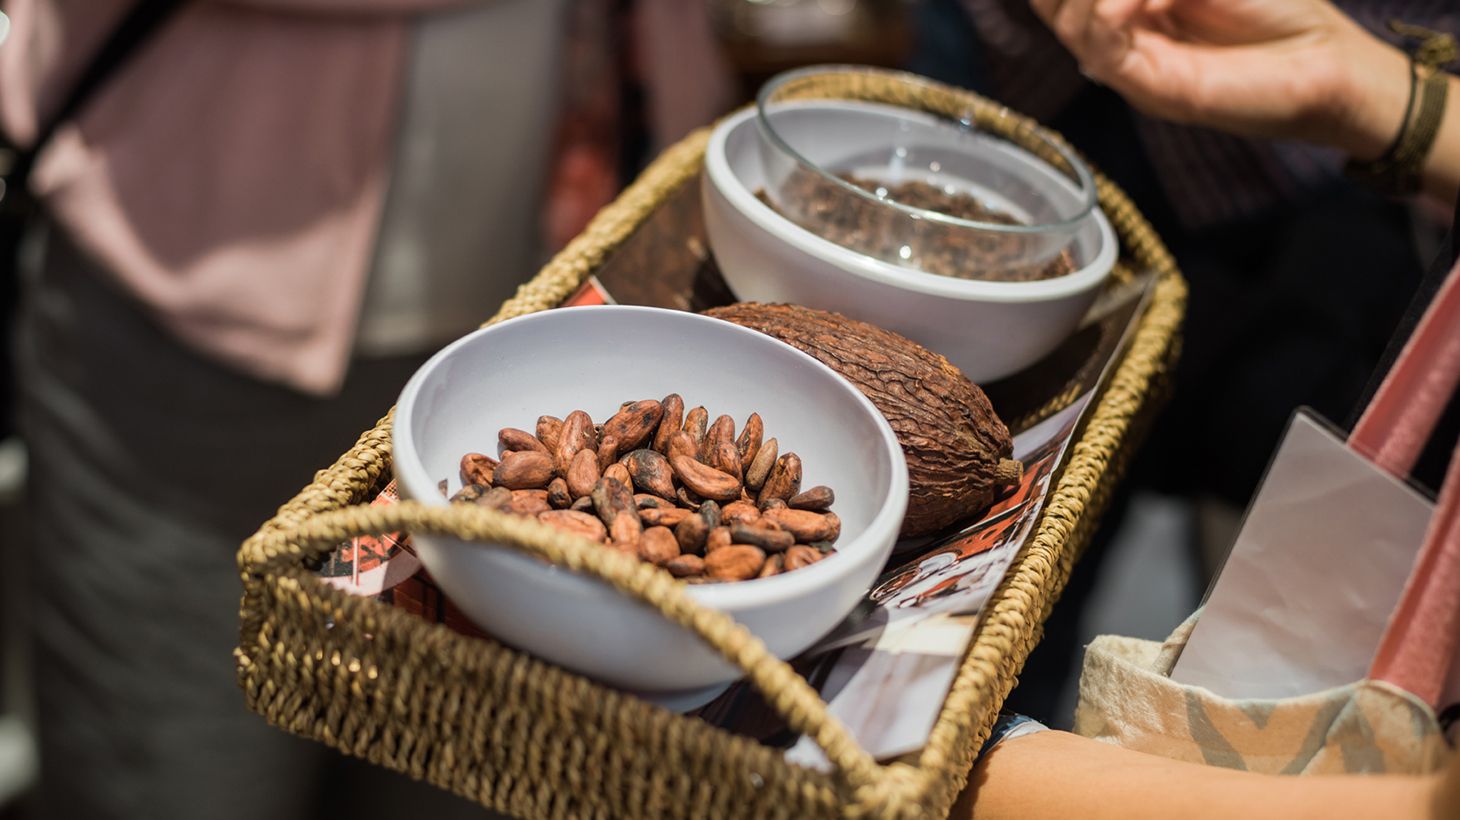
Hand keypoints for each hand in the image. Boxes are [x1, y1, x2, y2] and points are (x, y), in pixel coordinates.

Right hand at [1029, 0, 1410, 161]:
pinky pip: (1100, 49)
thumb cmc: (1277, 9)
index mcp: (1132, 4)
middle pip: (1054, 2)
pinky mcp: (1146, 87)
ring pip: (1069, 20)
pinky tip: (1139, 2)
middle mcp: (1121, 33)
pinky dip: (1107, 15)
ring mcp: (1129, 63)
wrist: (1322, 61)